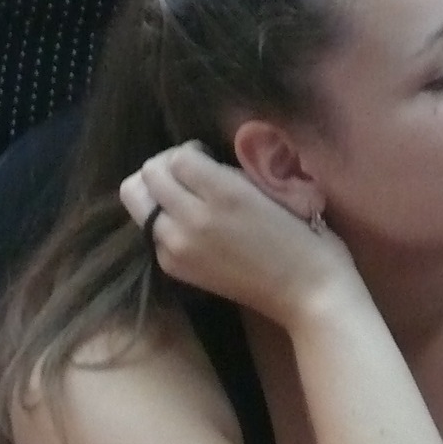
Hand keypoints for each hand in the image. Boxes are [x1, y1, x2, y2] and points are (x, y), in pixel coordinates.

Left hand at [121, 143, 358, 324]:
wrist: (306, 293)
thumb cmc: (302, 234)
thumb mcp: (273, 187)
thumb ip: (230, 170)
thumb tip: (202, 160)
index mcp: (223, 194)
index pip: (178, 157)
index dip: (192, 150)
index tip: (209, 156)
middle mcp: (191, 220)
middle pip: (145, 176)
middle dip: (164, 166)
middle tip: (190, 173)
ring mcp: (178, 248)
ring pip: (136, 202)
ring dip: (156, 192)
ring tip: (184, 196)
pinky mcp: (174, 269)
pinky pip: (149, 230)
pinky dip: (161, 219)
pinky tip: (189, 223)